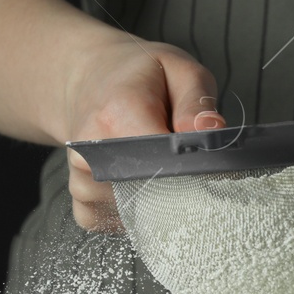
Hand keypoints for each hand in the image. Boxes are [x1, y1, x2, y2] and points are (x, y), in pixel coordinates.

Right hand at [56, 33, 224, 231]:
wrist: (90, 81)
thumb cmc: (139, 77)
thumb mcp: (178, 69)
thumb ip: (196, 101)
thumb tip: (211, 131)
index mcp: (116, 114)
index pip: (163, 162)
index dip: (193, 170)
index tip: (208, 166)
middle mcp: (91, 152)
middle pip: (151, 195)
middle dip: (179, 188)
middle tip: (186, 164)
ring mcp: (81, 181)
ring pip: (137, 213)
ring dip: (158, 198)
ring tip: (154, 163)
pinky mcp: (83, 204)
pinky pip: (118, 224)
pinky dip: (136, 212)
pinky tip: (137, 181)